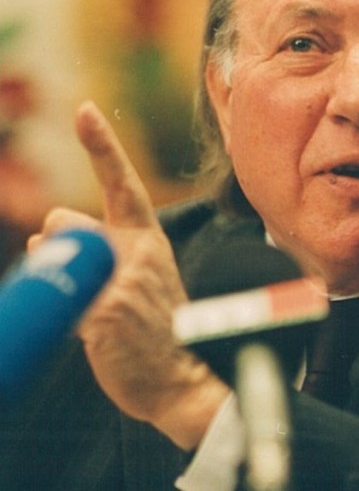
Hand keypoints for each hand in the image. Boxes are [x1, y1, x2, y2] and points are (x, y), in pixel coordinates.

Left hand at [32, 101, 229, 449]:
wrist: (183, 380)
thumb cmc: (158, 331)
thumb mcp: (141, 280)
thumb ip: (104, 251)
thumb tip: (42, 237)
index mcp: (148, 239)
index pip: (122, 183)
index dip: (102, 145)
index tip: (84, 110)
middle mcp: (137, 251)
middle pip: (60, 221)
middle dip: (58, 248)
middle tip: (89, 287)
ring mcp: (121, 280)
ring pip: (50, 255)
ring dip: (54, 280)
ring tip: (93, 313)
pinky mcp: (104, 311)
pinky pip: (57, 298)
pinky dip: (64, 317)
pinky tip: (94, 336)